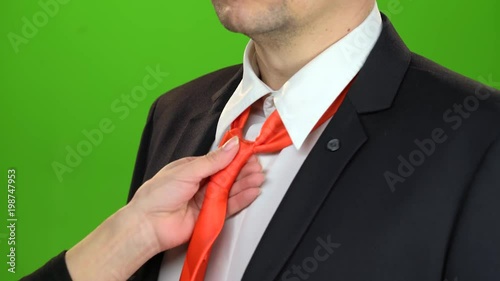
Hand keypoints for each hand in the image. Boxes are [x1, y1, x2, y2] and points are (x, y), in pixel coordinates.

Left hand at [128, 136, 264, 250]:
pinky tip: (252, 192)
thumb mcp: (186, 171)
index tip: (248, 152)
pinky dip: (242, 199)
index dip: (234, 156)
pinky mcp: (210, 215)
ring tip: (258, 178)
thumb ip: (212, 160)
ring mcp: (206, 199)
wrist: (147, 225)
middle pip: (228, 175)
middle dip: (243, 170)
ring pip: (231, 189)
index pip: (219, 160)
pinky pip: (229, 205)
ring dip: (245, 183)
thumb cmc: (157, 195)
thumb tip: (231, 146)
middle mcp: (201, 183)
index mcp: (193, 168)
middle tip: (257, 166)